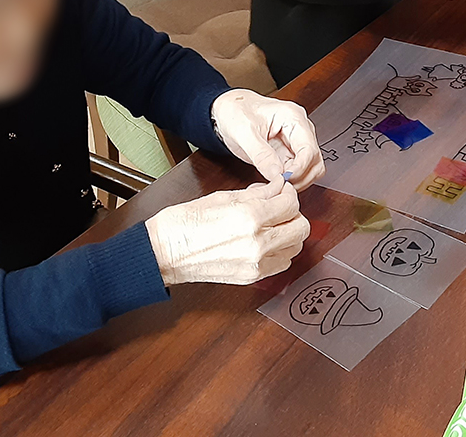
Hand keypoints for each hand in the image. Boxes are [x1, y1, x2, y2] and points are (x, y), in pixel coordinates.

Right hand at [145, 179, 310, 284]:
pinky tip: (265, 242)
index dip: (288, 194)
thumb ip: (257, 193)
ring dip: (288, 234)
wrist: (164, 252)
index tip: (281, 192)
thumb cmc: (185, 223)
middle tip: (279, 208)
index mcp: (250, 217)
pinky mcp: (251, 277)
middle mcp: (258, 242)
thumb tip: (277, 188)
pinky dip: (280, 251)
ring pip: (295, 247)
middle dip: (292, 214)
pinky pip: (282, 263)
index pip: (291, 203)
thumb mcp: (223, 197)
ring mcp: (256, 263)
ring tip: (271, 226)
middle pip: (301, 227)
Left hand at [211, 89, 324, 189]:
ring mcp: (296, 142)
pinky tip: (273, 181)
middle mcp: (300, 130)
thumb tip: (276, 174)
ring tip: (274, 183)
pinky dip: (288, 181)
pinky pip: (297, 173)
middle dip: (300, 177)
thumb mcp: (243, 131)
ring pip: (311, 170)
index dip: (299, 169)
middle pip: (315, 162)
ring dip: (296, 181)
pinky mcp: (288, 153)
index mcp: (293, 117)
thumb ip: (260, 153)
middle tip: (278, 184)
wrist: (227, 110)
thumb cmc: (236, 112)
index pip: (309, 149)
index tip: (283, 179)